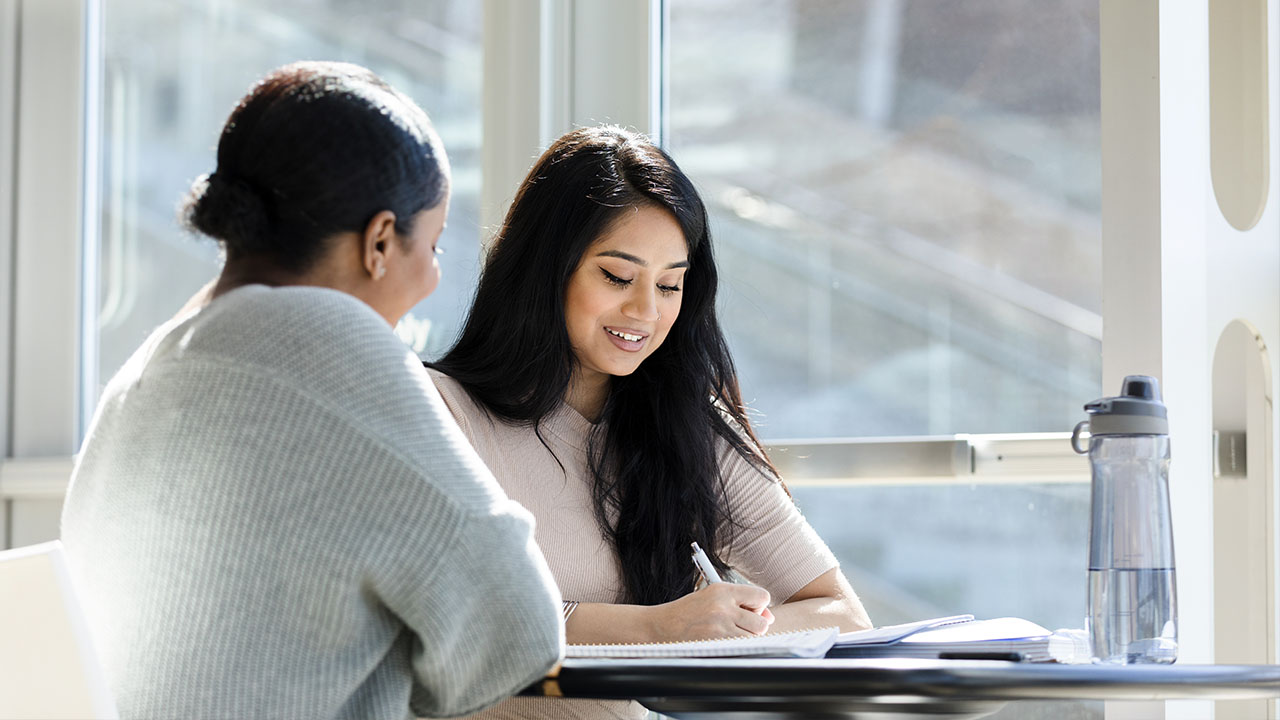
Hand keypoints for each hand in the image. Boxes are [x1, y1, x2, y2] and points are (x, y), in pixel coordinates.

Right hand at [650, 582, 774, 640]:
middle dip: (755, 626)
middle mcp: (723, 606)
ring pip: (753, 637)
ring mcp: (720, 627)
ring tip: (727, 634)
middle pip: (762, 622)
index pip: (762, 596)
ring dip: (746, 638)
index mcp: (722, 590)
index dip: (759, 606)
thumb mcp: (711, 598)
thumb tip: (769, 617)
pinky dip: (736, 648)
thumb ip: (740, 604)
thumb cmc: (687, 613)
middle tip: (738, 625)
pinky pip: (741, 648)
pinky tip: (721, 642)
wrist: (660, 627)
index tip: (750, 611)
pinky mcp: (716, 644)